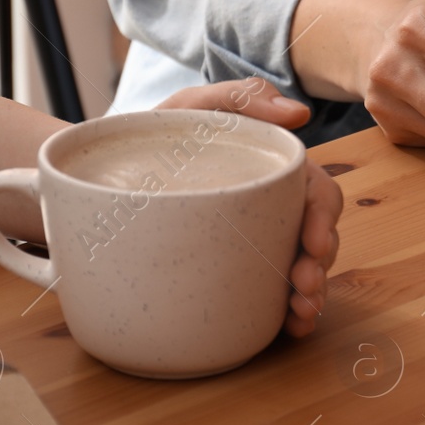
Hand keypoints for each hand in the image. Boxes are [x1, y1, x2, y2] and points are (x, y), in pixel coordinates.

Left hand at [155, 77, 342, 335]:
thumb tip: (299, 113)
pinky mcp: (235, 272)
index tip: (314, 244)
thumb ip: (241, 98)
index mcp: (275, 174)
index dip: (325, 219)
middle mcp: (273, 210)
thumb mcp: (193, 108)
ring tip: (301, 314)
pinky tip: (290, 327)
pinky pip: (271, 296)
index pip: (318, 194)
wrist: (99, 178)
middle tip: (304, 288)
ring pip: (301, 270)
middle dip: (320, 266)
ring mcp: (256, 243)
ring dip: (312, 294)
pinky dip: (287, 314)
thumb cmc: (155, 137)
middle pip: (317, 238)